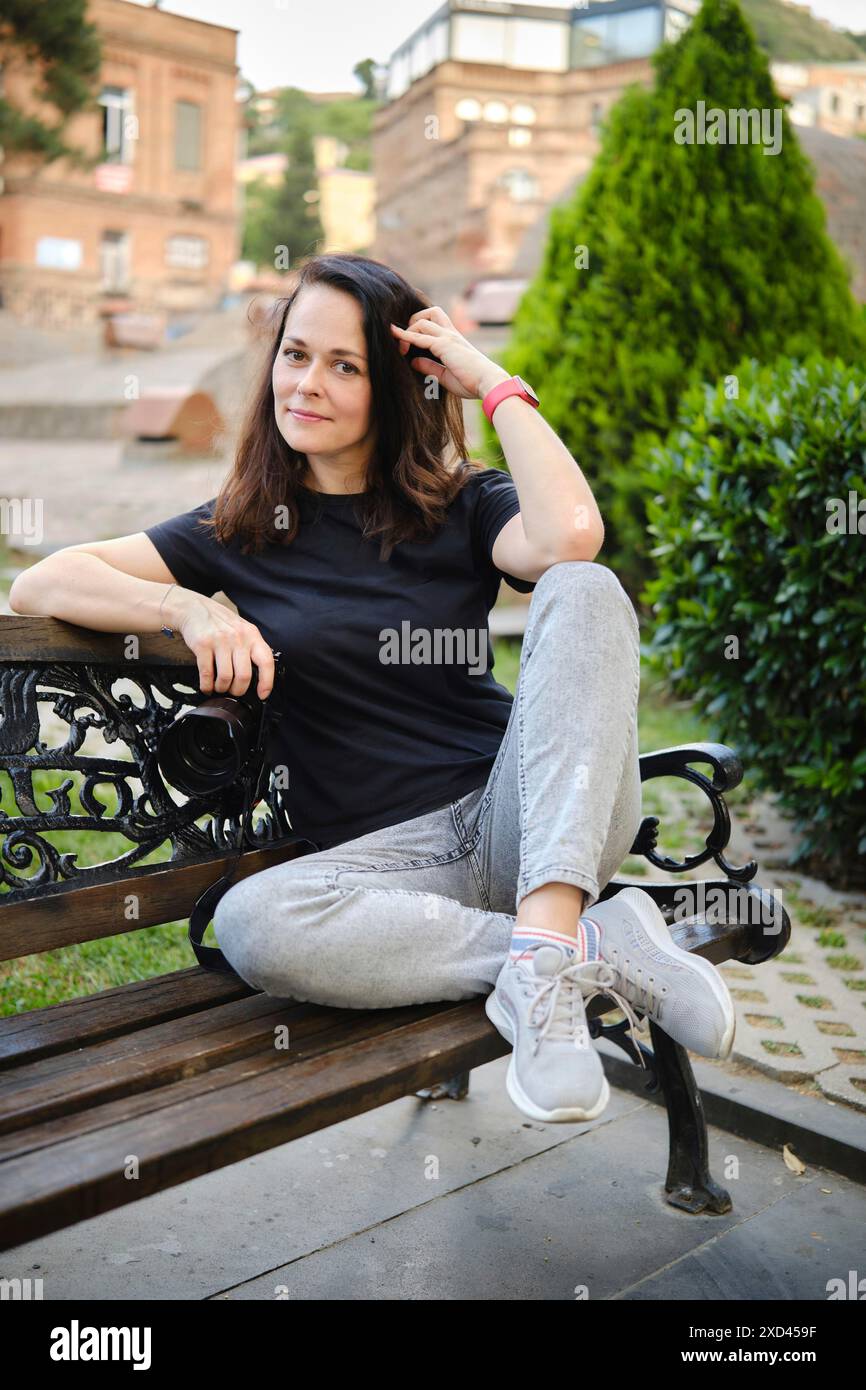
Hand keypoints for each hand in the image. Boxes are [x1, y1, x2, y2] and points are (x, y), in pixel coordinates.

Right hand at [172, 592, 275, 699]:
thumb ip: (251, 648)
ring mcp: (220, 641)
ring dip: (222, 688)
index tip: (262, 694)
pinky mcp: (203, 645)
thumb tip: (259, 676)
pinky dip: (207, 685)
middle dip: (238, 690)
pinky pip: (207, 674)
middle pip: (244, 675)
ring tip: (219, 687)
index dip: (266, 682)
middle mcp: (238, 637)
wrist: (194, 608)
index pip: (266, 661)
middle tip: (233, 691)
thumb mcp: (242, 630)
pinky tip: (207, 686)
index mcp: (252, 635)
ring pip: (226, 677)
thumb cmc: (219, 622)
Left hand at [390, 306, 509, 400]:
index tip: (407, 342)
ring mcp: (448, 337)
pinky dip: (406, 336)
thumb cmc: (472, 382)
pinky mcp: (444, 345)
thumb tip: (413, 361)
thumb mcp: (445, 375)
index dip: (420, 326)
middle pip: (430, 312)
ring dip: (407, 331)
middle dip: (414, 320)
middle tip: (405, 339)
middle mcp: (451, 334)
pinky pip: (421, 337)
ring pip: (422, 321)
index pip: (436, 322)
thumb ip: (429, 367)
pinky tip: (396, 337)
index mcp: (453, 340)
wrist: (488, 383)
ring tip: (401, 348)